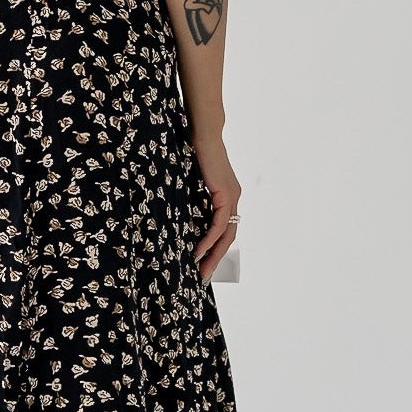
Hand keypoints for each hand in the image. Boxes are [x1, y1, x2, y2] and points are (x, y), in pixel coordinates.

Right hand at [191, 133, 240, 284]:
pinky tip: (199, 250)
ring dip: (213, 255)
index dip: (215, 249)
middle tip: (204, 278)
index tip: (203, 265)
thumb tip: (178, 213)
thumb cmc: (194, 152)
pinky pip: (219, 224)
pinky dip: (210, 239)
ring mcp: (232, 197)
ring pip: (226, 235)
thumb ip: (192, 198)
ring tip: (201, 271)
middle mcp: (233, 199)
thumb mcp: (192, 182)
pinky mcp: (226, 194)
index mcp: (227, 197)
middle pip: (228, 238)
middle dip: (215, 260)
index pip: (224, 230)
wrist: (202, 133)